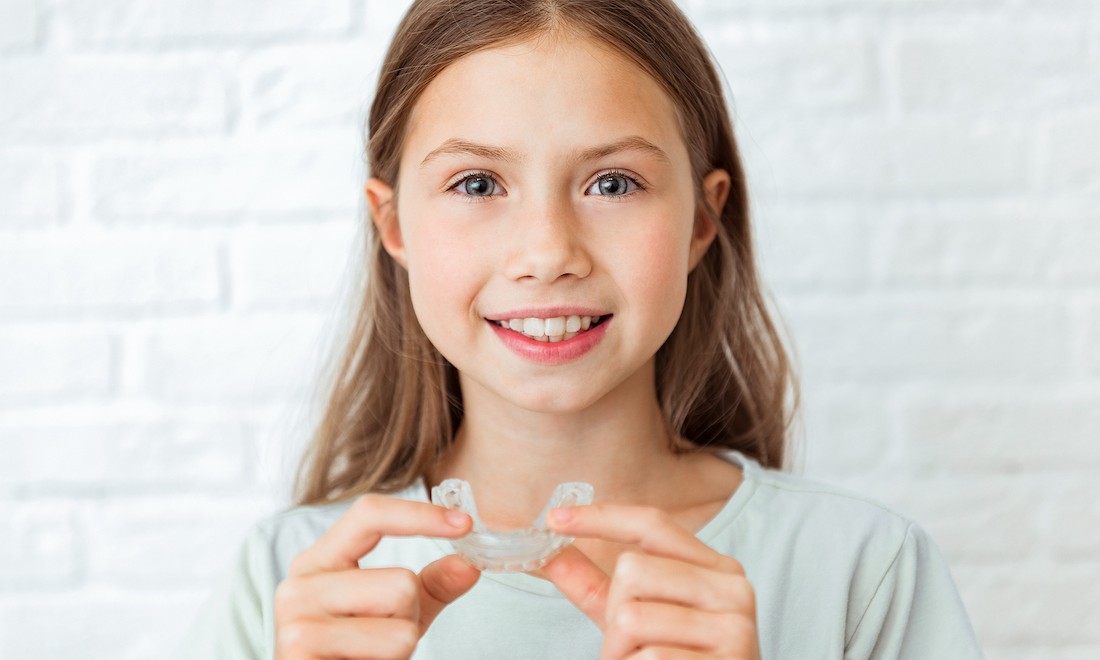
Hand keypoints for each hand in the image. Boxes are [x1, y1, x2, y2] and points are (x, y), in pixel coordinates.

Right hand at [274, 495, 479, 658]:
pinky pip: (391, 644)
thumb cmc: (358, 656)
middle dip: (410, 615)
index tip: (465, 524)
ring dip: (402, 642)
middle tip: (382, 640)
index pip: (370, 514)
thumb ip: (432, 585)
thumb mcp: (397, 614)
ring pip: (400, 609)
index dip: (421, 514)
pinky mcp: (302, 649)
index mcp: (318, 562)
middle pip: (401, 579)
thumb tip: (469, 564)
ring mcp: (297, 618)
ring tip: (372, 654)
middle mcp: (300, 584)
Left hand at [541, 504, 759, 659]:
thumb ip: (596, 585)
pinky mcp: (731, 658)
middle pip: (632, 570)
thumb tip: (548, 552)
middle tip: (631, 646)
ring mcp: (735, 625)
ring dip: (619, 652)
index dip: (601, 517)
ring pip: (632, 619)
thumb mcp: (636, 619)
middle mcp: (732, 588)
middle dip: (613, 614)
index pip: (653, 525)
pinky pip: (650, 657)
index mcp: (714, 568)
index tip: (554, 518)